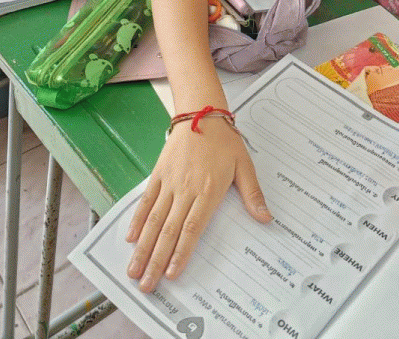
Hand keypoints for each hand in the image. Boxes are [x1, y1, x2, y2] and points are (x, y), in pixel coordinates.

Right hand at [126, 118, 271, 291]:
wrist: (201, 112)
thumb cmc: (225, 141)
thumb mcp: (244, 166)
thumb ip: (252, 195)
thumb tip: (267, 219)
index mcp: (207, 191)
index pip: (192, 228)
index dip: (180, 253)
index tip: (171, 274)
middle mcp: (185, 189)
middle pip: (168, 231)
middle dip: (155, 260)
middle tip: (145, 285)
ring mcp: (169, 182)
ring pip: (154, 220)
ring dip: (142, 247)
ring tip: (133, 269)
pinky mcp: (158, 174)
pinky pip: (146, 200)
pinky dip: (137, 220)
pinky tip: (131, 238)